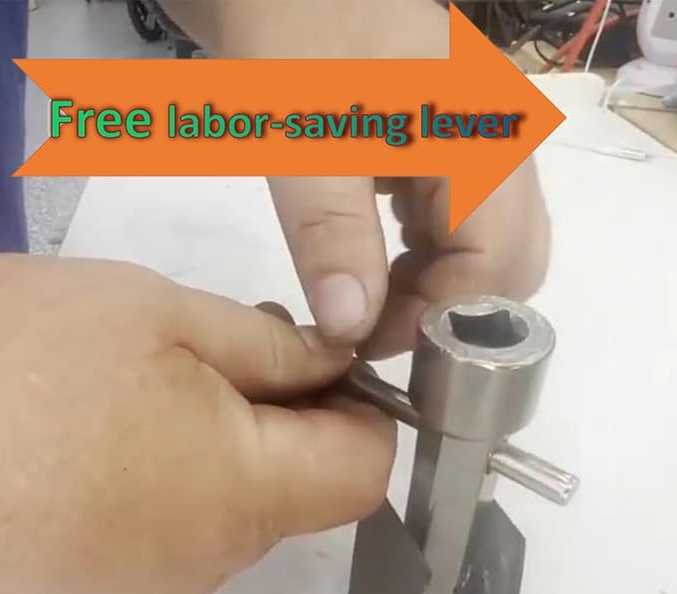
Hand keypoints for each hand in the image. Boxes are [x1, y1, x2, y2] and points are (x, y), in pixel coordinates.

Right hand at [0, 255, 394, 593]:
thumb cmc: (23, 355)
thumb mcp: (164, 317)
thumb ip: (271, 348)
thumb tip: (335, 363)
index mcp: (239, 494)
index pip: (363, 468)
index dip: (367, 409)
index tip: (334, 360)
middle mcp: (210, 558)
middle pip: (306, 489)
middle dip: (300, 416)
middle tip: (252, 346)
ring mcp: (152, 581)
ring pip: (246, 506)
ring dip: (241, 440)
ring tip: (179, 372)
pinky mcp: (102, 583)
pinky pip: (186, 525)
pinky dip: (189, 472)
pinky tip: (133, 419)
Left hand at [158, 0, 549, 355]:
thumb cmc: (292, 41)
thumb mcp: (302, 138)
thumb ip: (330, 233)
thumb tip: (349, 330)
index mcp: (485, 137)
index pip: (500, 264)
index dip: (442, 320)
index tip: (368, 344)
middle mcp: (502, 147)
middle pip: (510, 264)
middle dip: (445, 313)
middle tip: (370, 328)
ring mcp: (482, 151)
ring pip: (486, 253)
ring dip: (432, 292)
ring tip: (364, 300)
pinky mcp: (454, 157)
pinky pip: (458, 230)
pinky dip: (423, 264)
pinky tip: (373, 264)